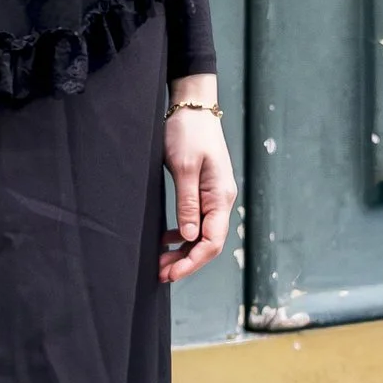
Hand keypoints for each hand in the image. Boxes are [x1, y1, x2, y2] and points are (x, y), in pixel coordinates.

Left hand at [160, 75, 235, 285]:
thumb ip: (187, 203)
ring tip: (161, 263)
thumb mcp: (183, 168)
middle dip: (186, 261)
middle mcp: (221, 199)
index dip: (193, 261)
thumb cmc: (188, 133)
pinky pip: (196, 220)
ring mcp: (214, 195)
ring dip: (183, 250)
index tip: (172, 273)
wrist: (192, 107)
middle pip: (208, 241)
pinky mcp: (204, 190)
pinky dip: (182, 234)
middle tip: (161, 274)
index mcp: (220, 196)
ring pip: (201, 233)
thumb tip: (188, 237)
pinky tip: (166, 240)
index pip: (212, 241)